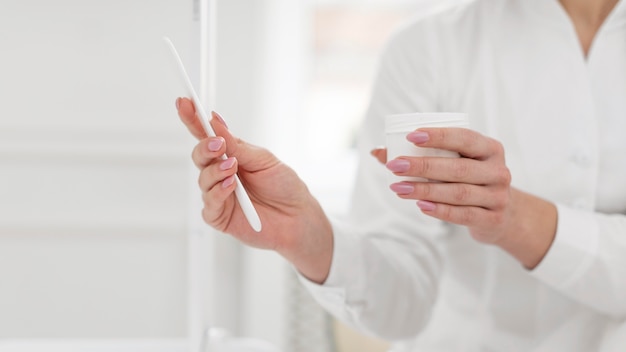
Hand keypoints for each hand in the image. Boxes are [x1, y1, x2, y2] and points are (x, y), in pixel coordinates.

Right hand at [176, 98, 332, 282]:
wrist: (298, 217)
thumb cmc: (284, 186)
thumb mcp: (263, 159)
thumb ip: (237, 146)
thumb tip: (215, 122)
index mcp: (231, 156)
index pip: (207, 136)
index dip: (194, 120)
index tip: (185, 103)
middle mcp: (221, 174)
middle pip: (199, 156)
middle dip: (205, 147)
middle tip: (218, 145)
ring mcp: (218, 195)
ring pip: (203, 179)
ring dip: (215, 171)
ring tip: (233, 169)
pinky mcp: (220, 216)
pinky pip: (209, 204)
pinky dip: (217, 193)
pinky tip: (230, 187)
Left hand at [377, 128, 556, 267]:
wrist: (503, 215)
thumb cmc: (469, 181)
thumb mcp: (455, 163)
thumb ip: (421, 155)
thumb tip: (377, 151)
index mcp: (490, 149)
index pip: (464, 138)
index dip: (438, 136)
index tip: (411, 136)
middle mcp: (498, 170)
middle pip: (458, 168)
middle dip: (423, 166)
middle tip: (394, 166)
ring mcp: (498, 196)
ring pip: (458, 193)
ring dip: (425, 190)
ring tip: (399, 187)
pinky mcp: (493, 219)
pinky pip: (463, 215)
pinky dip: (440, 210)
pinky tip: (420, 205)